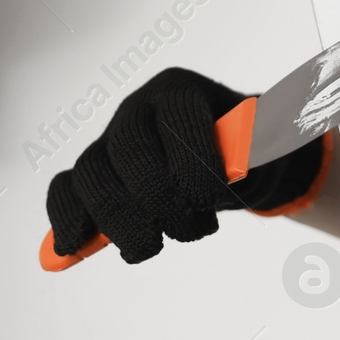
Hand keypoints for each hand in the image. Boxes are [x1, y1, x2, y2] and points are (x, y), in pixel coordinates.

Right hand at [45, 68, 329, 263]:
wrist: (231, 159)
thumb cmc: (248, 149)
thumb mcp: (272, 140)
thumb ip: (266, 142)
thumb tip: (246, 158)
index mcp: (181, 92)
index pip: (178, 117)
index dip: (193, 164)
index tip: (212, 201)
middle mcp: (138, 110)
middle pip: (129, 149)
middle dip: (158, 198)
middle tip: (190, 230)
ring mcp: (110, 141)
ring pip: (92, 172)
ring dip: (119, 219)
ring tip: (149, 246)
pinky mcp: (95, 174)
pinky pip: (66, 190)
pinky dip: (67, 218)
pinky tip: (72, 247)